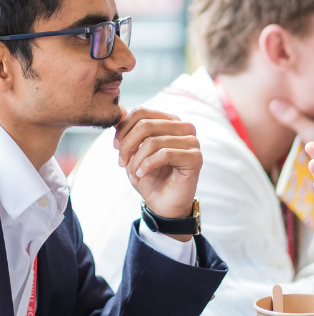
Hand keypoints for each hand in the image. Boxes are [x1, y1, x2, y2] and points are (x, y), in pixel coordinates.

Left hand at [114, 109, 201, 236]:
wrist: (162, 204)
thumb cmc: (150, 176)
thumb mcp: (134, 151)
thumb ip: (129, 131)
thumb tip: (120, 111)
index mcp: (170, 121)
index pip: (142, 112)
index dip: (124, 128)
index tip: (115, 147)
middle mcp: (184, 127)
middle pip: (146, 125)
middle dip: (128, 145)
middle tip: (121, 162)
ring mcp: (192, 141)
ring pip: (153, 141)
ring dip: (137, 160)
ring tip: (134, 174)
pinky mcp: (196, 157)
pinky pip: (164, 154)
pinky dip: (148, 165)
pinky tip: (142, 174)